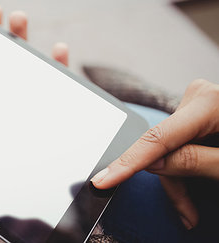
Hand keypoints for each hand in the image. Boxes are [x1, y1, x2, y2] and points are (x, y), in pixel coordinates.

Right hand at [91, 79, 218, 229]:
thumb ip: (192, 161)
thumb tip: (150, 162)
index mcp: (210, 102)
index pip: (159, 137)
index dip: (129, 162)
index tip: (104, 179)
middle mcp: (199, 96)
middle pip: (166, 146)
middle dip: (173, 182)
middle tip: (186, 215)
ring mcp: (200, 102)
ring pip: (171, 147)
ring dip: (180, 179)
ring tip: (192, 210)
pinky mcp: (201, 111)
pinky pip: (181, 140)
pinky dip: (186, 165)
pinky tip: (194, 186)